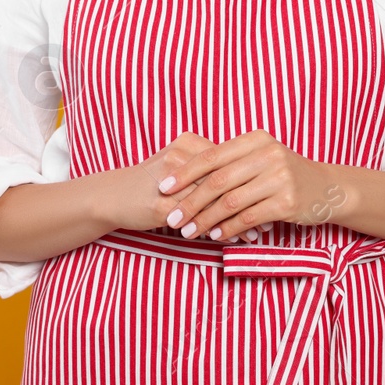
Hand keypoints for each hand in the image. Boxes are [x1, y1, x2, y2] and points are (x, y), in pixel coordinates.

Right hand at [96, 132, 265, 241]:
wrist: (112, 195)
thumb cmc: (152, 184)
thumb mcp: (181, 169)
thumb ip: (208, 171)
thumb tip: (247, 184)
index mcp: (188, 143)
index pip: (228, 162)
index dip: (251, 181)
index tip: (271, 197)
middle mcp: (180, 157)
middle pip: (224, 181)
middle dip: (250, 202)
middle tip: (271, 219)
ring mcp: (170, 181)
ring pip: (213, 201)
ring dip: (238, 219)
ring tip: (258, 234)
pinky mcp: (162, 204)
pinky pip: (196, 218)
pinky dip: (218, 230)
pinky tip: (232, 240)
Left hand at [158, 129, 340, 241]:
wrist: (326, 189)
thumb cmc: (283, 174)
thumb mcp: (260, 158)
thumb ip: (230, 163)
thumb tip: (184, 178)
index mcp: (255, 139)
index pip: (211, 155)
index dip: (184, 172)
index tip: (163, 187)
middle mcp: (267, 155)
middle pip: (217, 181)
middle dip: (190, 202)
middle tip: (172, 218)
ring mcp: (279, 178)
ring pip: (230, 202)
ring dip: (205, 220)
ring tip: (189, 231)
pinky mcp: (287, 202)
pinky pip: (248, 218)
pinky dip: (228, 228)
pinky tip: (216, 236)